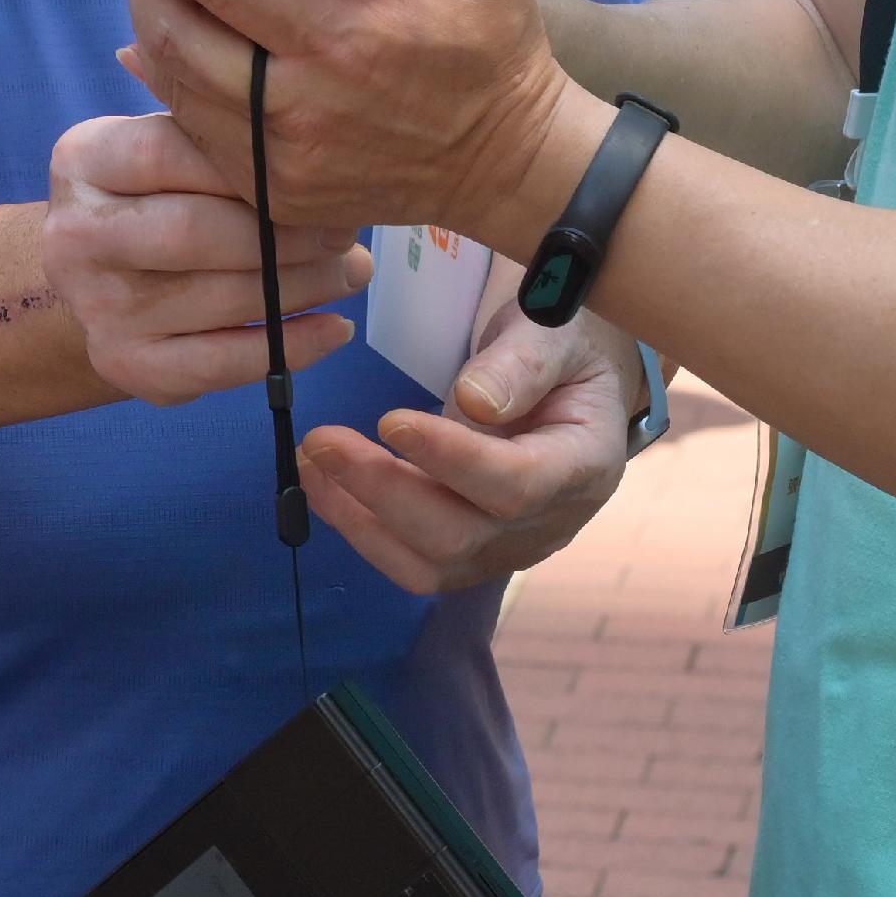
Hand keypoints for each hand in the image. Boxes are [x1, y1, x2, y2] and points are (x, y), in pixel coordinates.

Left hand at [40, 0, 589, 248]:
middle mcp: (301, 108)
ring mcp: (285, 161)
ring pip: (178, 89)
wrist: (512, 163)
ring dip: (152, 31)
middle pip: (180, 39)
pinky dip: (171, 87)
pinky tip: (162, 51)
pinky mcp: (279, 197)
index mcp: (344, 40)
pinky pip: (197, 135)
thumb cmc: (495, 48)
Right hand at [45, 113, 371, 404]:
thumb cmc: (153, 193)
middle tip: (348, 230)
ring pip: (220, 299)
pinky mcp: (127, 364)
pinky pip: (223, 363)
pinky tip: (334, 328)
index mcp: (81, 160)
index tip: (320, 168)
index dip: (252, 162)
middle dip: (287, 232)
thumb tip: (287, 88)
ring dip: (305, 287)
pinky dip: (290, 348)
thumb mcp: (161, 139)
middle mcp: (74, 236)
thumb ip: (212, 115)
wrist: (94, 278)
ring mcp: (97, 307)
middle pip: (195, 231)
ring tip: (354, 270)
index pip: (167, 151)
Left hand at [304, 307, 640, 593]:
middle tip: (322, 440)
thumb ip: (521, 364)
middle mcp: (549, 522)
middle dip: (382, 491)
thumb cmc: (565, 348)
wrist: (574, 382)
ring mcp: (507, 546)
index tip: (390, 421)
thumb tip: (473, 403)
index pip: (517, 484)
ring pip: (428, 563)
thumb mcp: (555, 333)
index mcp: (583, 464)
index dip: (452, 460)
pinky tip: (324, 485)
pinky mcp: (471, 552)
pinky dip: (361, 528)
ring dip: (359, 518)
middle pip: (460, 536)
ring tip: (312, 463)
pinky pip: (411, 561)